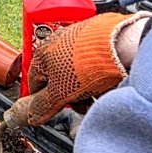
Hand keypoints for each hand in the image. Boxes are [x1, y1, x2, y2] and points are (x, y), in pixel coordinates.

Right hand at [4, 11, 151, 127]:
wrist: (120, 46)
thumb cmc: (86, 64)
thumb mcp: (59, 93)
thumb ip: (43, 106)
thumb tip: (31, 115)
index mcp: (42, 52)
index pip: (35, 81)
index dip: (42, 99)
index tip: (52, 111)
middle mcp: (58, 41)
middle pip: (58, 77)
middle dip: (68, 95)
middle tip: (80, 104)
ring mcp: (79, 37)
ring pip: (76, 71)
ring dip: (84, 87)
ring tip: (96, 95)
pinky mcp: (99, 37)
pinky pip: (93, 62)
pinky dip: (97, 74)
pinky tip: (106, 82)